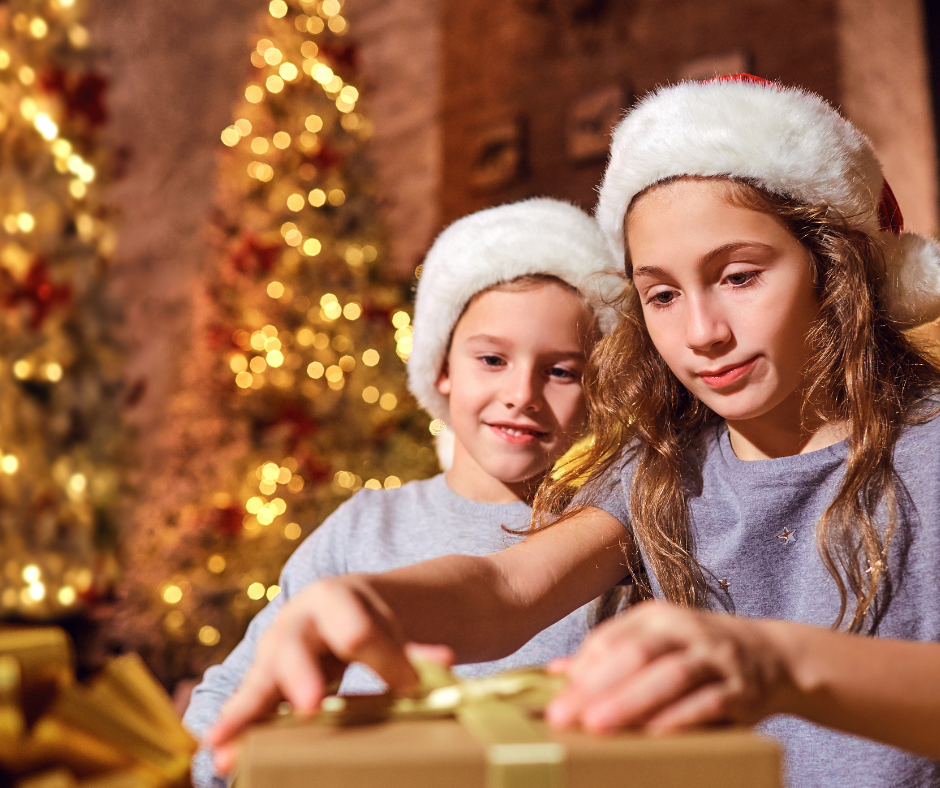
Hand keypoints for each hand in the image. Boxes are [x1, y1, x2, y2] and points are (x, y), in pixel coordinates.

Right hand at [205, 575, 420, 774]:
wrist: (333, 608)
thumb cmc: (365, 622)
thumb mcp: (387, 627)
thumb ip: (412, 649)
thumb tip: (445, 661)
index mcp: (332, 600)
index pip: (358, 632)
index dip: (385, 661)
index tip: (409, 688)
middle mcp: (294, 623)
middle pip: (294, 649)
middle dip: (301, 678)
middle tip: (309, 706)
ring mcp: (272, 653)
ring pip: (258, 681)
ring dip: (246, 713)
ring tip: (226, 745)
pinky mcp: (262, 681)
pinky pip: (246, 705)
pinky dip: (235, 727)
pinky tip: (220, 753)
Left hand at [545, 600, 793, 733]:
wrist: (776, 656)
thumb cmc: (701, 654)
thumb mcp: (657, 644)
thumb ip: (611, 655)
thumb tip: (556, 670)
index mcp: (658, 617)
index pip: (611, 637)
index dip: (581, 667)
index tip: (552, 696)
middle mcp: (685, 630)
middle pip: (634, 655)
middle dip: (595, 686)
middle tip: (562, 715)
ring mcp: (715, 657)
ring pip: (668, 676)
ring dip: (630, 701)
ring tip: (597, 725)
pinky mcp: (741, 689)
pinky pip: (707, 703)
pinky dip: (679, 718)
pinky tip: (653, 735)